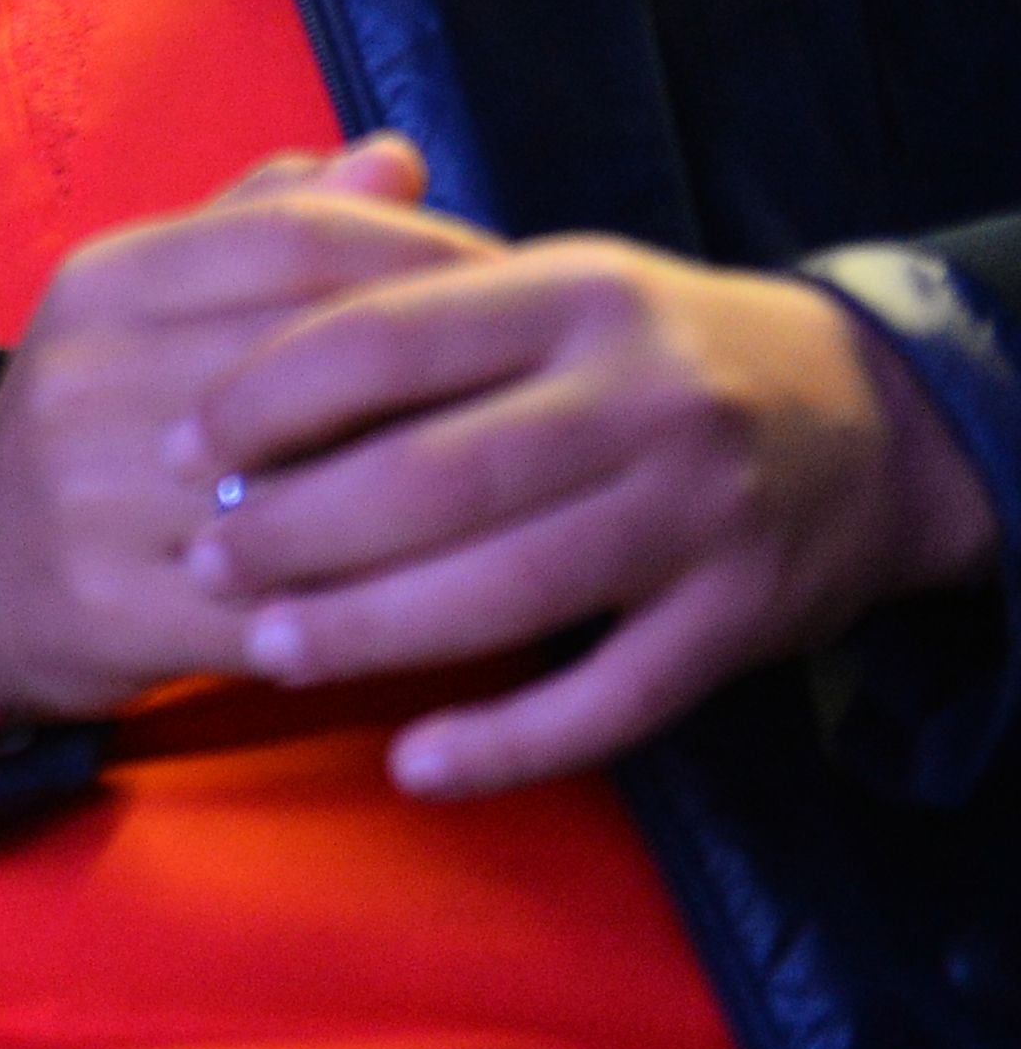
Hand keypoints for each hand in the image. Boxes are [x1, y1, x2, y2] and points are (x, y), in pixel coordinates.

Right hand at [0, 139, 493, 727]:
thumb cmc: (108, 416)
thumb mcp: (153, 300)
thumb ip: (265, 225)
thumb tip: (395, 160)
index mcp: (102, 284)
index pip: (295, 238)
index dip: (423, 254)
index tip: (515, 281)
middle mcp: (87, 380)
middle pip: (316, 360)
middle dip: (454, 371)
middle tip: (543, 383)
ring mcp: (93, 498)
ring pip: (313, 486)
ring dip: (435, 492)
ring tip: (518, 482)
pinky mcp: (116, 608)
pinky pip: (291, 599)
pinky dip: (383, 593)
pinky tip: (455, 581)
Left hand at [182, 234, 1002, 795]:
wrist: (871, 419)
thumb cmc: (644, 351)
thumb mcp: (541, 285)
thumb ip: (399, 299)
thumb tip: (232, 340)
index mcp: (569, 294)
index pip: (381, 337)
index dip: (261, 395)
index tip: (178, 443)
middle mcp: (640, 397)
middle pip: (434, 476)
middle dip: (296, 527)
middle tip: (203, 559)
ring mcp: (699, 514)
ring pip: (511, 592)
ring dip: (373, 629)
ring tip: (267, 648)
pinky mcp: (740, 620)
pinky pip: (613, 700)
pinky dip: (509, 741)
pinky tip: (416, 763)